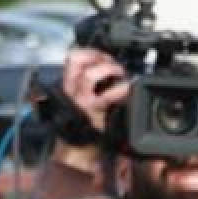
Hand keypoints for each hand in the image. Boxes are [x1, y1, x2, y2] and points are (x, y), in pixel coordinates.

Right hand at [50, 48, 128, 162]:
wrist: (78, 148)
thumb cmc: (84, 123)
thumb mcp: (85, 98)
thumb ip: (94, 84)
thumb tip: (114, 69)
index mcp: (69, 84)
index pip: (71, 58)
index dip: (88, 51)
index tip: (102, 54)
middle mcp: (72, 89)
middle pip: (75, 60)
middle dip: (96, 56)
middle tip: (111, 62)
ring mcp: (81, 100)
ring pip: (88, 75)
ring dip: (108, 70)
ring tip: (120, 74)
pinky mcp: (92, 111)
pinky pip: (106, 96)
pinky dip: (120, 90)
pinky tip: (128, 89)